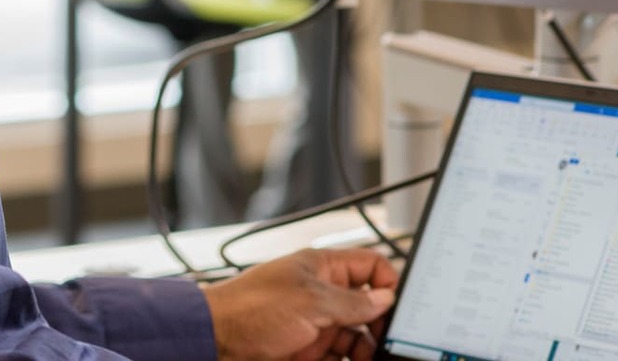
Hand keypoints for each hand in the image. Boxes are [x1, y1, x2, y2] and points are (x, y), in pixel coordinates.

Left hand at [199, 248, 397, 360]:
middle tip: (392, 342)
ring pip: (358, 337)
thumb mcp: (311, 302)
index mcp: (322, 268)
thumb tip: (386, 298)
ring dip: (369, 349)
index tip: (401, 308)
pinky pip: (342, 357)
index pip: (369, 266)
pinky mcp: (309, 351)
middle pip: (368, 307)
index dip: (388, 283)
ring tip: (375, 358)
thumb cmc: (251, 308)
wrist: (216, 341)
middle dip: (382, 324)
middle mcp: (322, 294)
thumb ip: (352, 301)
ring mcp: (316, 324)